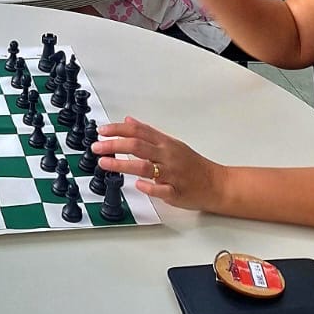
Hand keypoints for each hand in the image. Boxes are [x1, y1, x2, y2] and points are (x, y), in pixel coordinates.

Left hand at [92, 117, 224, 210]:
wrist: (217, 184)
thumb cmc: (193, 165)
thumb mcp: (171, 143)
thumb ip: (149, 133)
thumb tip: (128, 121)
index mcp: (165, 143)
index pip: (138, 130)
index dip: (118, 129)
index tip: (101, 130)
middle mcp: (167, 156)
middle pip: (137, 145)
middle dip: (113, 144)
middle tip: (96, 146)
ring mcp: (171, 174)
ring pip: (145, 166)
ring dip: (122, 164)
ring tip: (104, 163)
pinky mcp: (175, 192)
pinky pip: (160, 189)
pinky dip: (148, 186)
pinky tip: (137, 184)